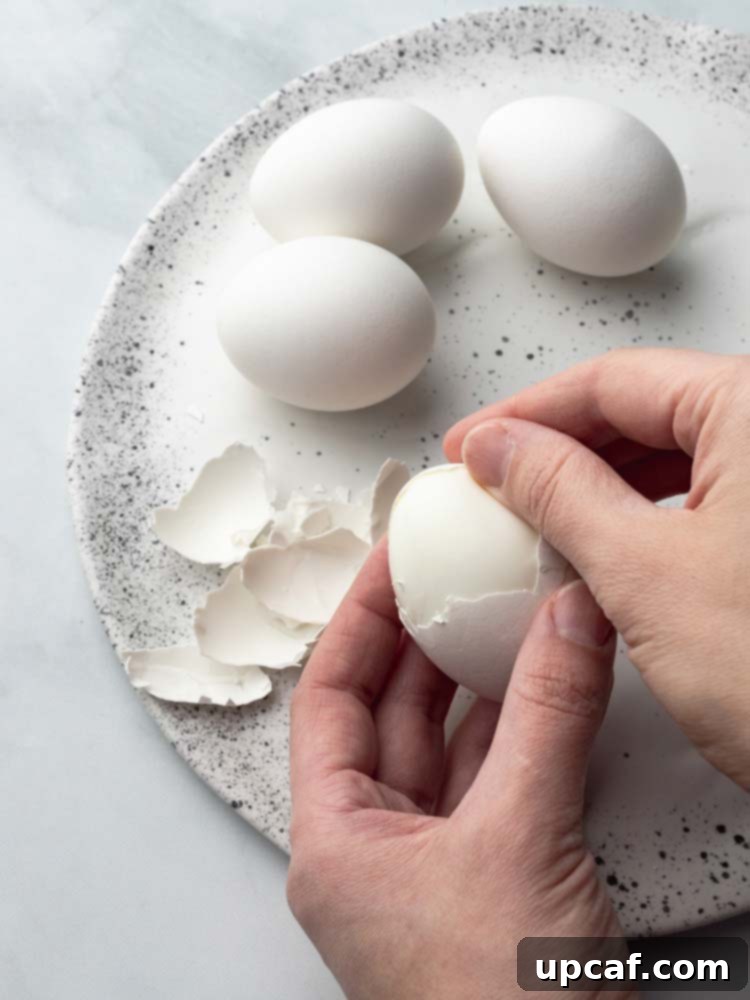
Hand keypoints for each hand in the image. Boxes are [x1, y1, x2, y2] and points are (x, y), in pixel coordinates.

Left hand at [288, 542, 628, 999]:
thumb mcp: (523, 839)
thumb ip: (547, 716)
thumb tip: (566, 620)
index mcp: (336, 843)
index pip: (327, 698)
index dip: (359, 620)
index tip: (392, 561)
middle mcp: (373, 852)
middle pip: (385, 715)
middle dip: (418, 641)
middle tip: (450, 575)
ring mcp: (432, 867)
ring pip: (444, 746)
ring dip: (472, 680)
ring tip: (496, 611)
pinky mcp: (488, 880)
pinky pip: (492, 780)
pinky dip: (515, 727)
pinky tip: (538, 685)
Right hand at [445, 348, 749, 788]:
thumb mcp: (646, 573)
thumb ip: (560, 493)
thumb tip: (503, 450)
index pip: (614, 380)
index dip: (528, 413)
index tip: (476, 443)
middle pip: (646, 408)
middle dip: (560, 446)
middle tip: (497, 479)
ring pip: (676, 453)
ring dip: (599, 481)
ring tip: (540, 513)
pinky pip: (706, 497)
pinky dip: (646, 514)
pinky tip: (608, 544)